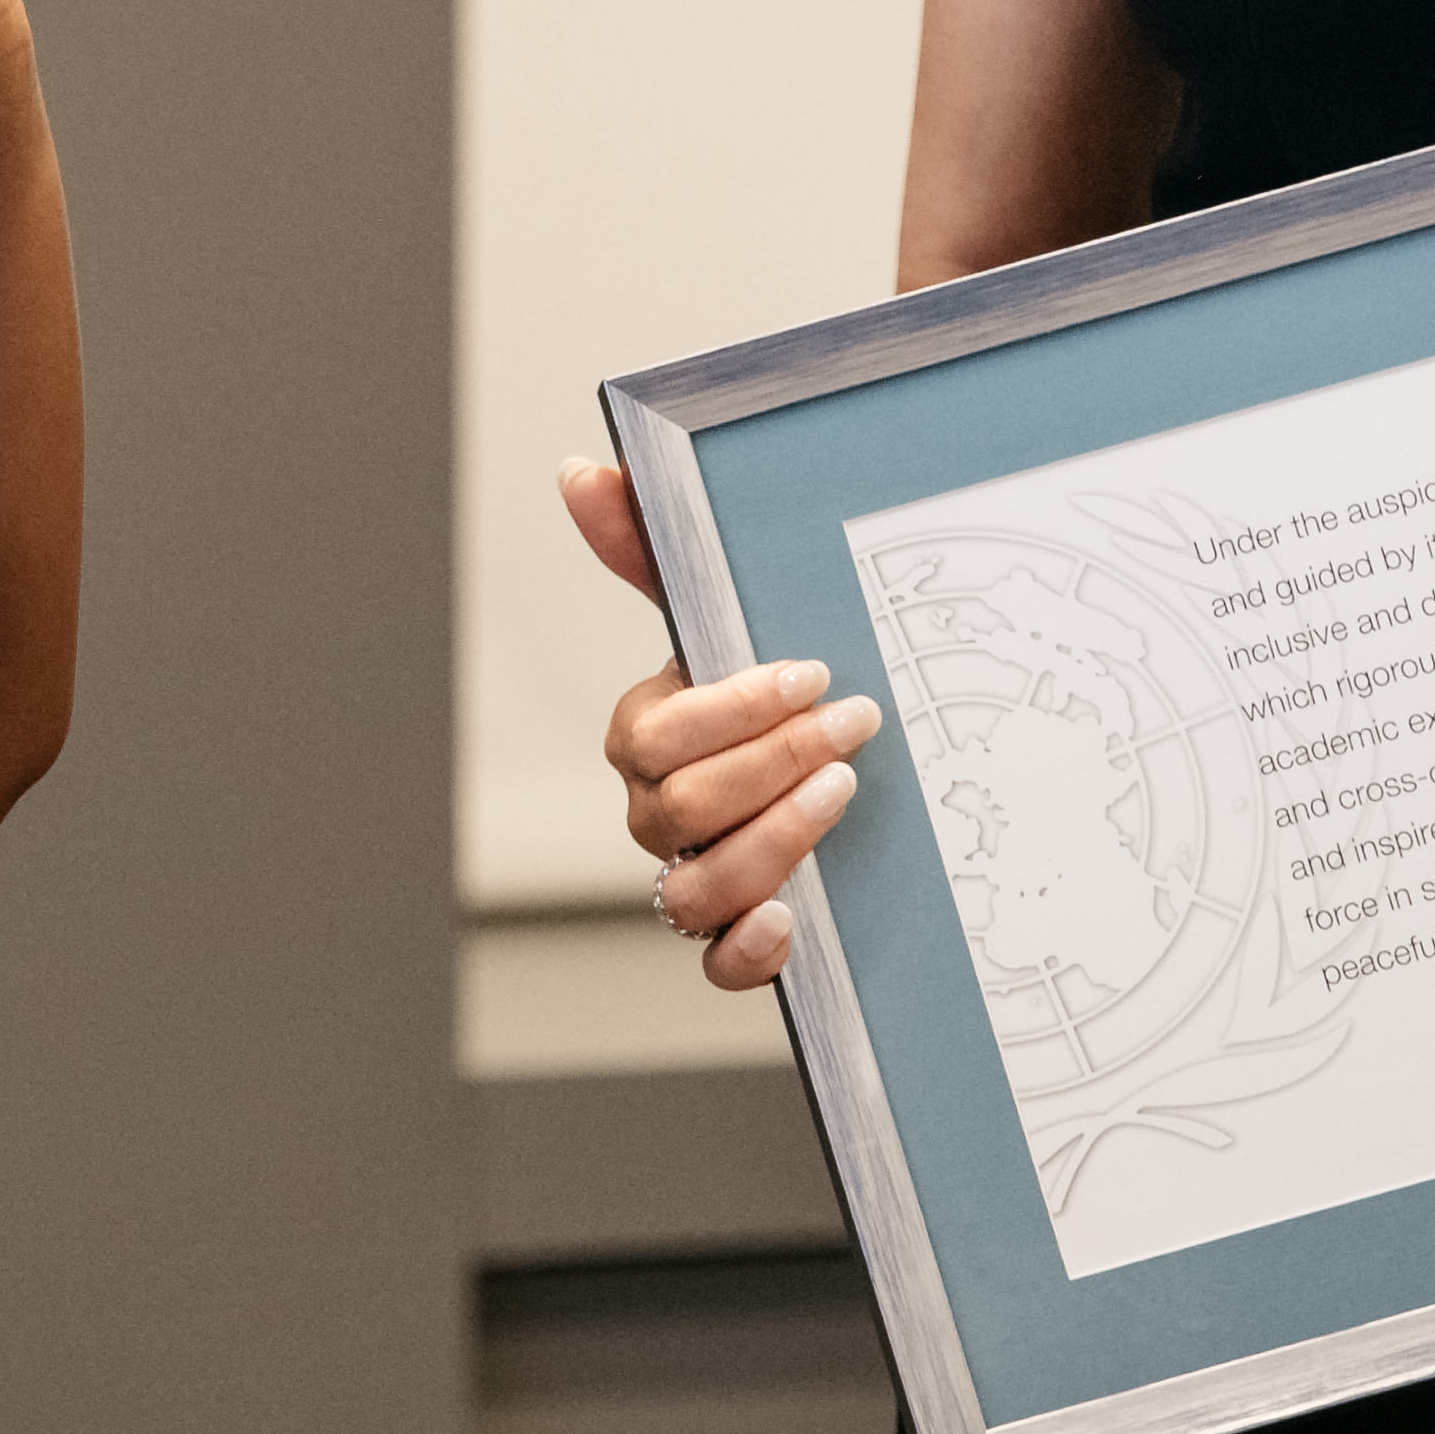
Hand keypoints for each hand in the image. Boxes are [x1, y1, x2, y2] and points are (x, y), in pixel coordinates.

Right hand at [567, 460, 873, 995]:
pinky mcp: (736, 933)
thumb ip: (652, 546)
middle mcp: (656, 814)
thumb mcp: (721, 611)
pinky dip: (746, 950)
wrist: (839, 758)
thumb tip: (581, 471)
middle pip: (683, 809)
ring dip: (773, 843)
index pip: (656, 735)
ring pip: (696, 890)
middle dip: (772, 765)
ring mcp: (690, 878)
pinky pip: (716, 962)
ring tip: (842, 794)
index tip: (811, 674)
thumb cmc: (768, 683)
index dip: (731, 710)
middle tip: (853, 727)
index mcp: (643, 736)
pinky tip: (792, 919)